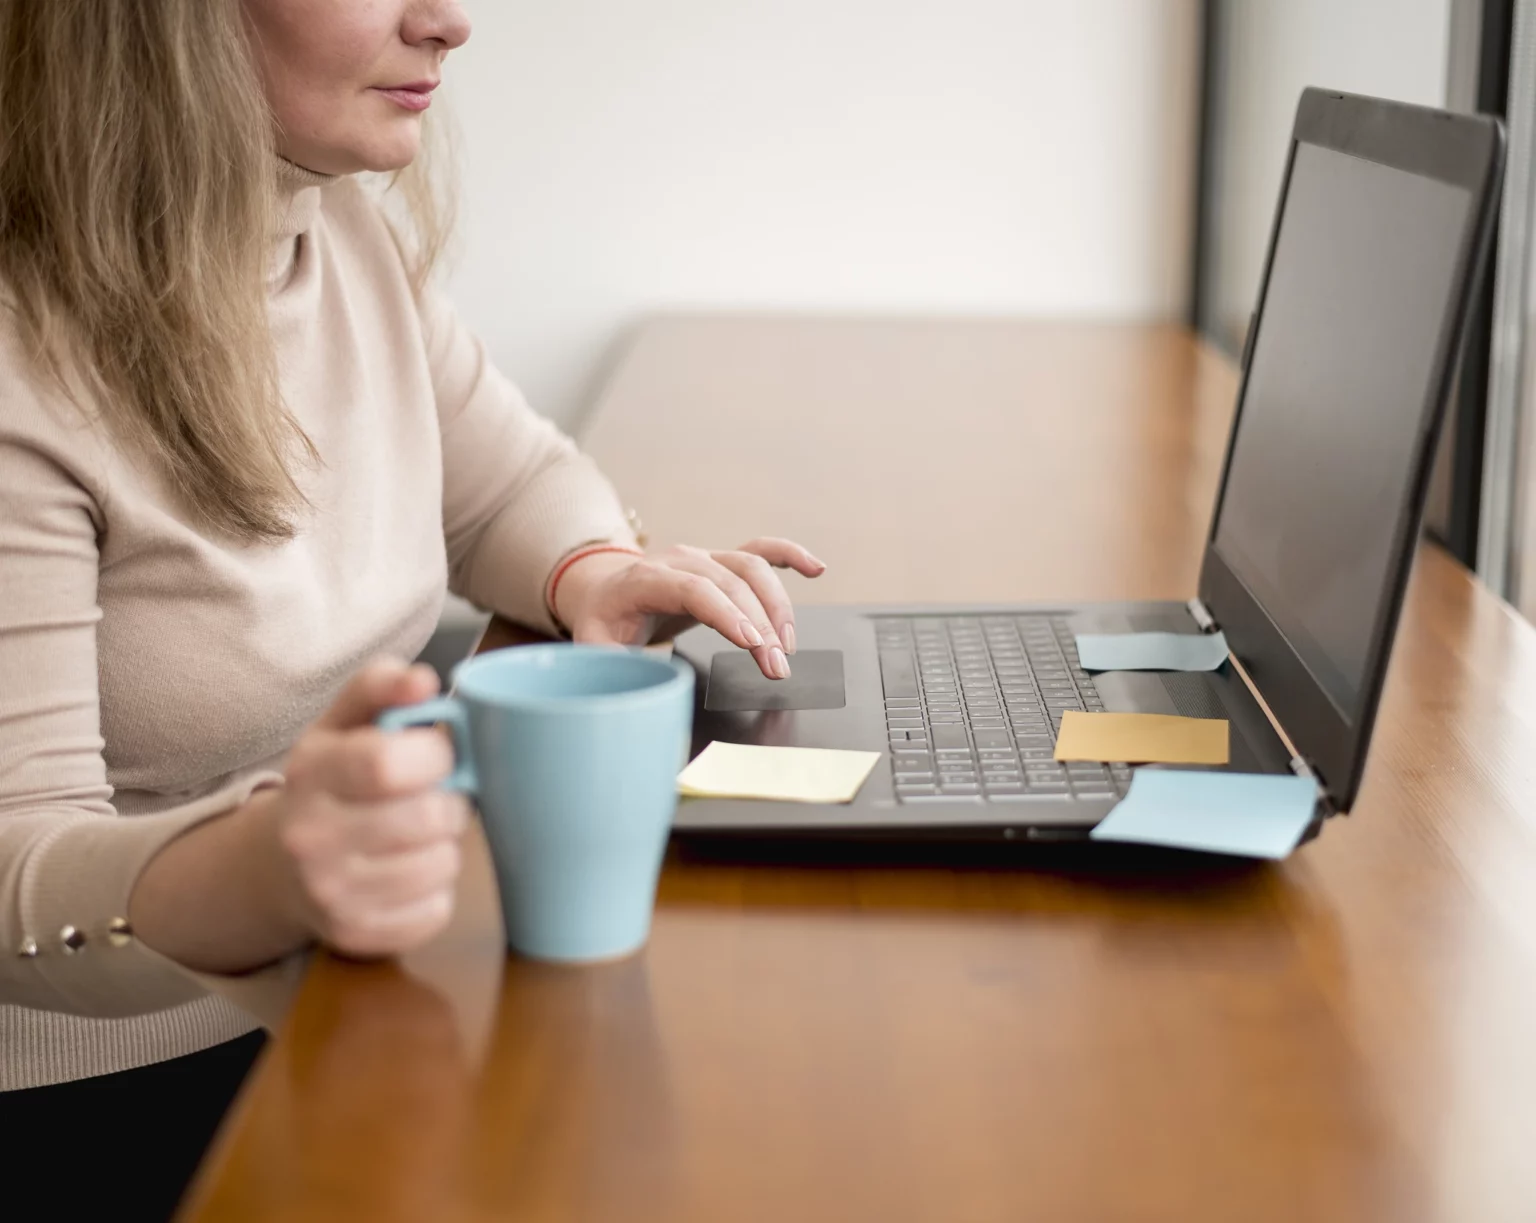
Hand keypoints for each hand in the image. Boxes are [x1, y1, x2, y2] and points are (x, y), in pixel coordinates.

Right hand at [275, 660, 470, 957]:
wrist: (280, 865)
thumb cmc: (333, 781)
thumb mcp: (345, 722)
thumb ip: (383, 686)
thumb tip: (424, 680)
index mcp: (311, 773)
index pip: (390, 763)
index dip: (434, 756)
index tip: (434, 756)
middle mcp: (310, 838)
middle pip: (429, 817)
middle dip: (448, 802)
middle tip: (430, 799)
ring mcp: (331, 894)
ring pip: (442, 864)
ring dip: (444, 846)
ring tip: (418, 836)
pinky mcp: (356, 936)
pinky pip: (437, 910)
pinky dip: (436, 891)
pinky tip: (408, 873)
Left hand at [553, 538, 825, 679]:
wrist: (603, 590)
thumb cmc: (603, 622)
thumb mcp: (592, 647)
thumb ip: (610, 666)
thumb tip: (637, 690)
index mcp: (645, 578)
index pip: (694, 589)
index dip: (727, 614)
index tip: (753, 644)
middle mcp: (680, 559)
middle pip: (731, 583)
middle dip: (761, 626)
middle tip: (777, 668)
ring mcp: (704, 556)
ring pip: (752, 567)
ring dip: (777, 605)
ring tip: (788, 647)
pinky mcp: (721, 561)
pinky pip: (761, 550)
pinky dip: (790, 556)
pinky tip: (816, 569)